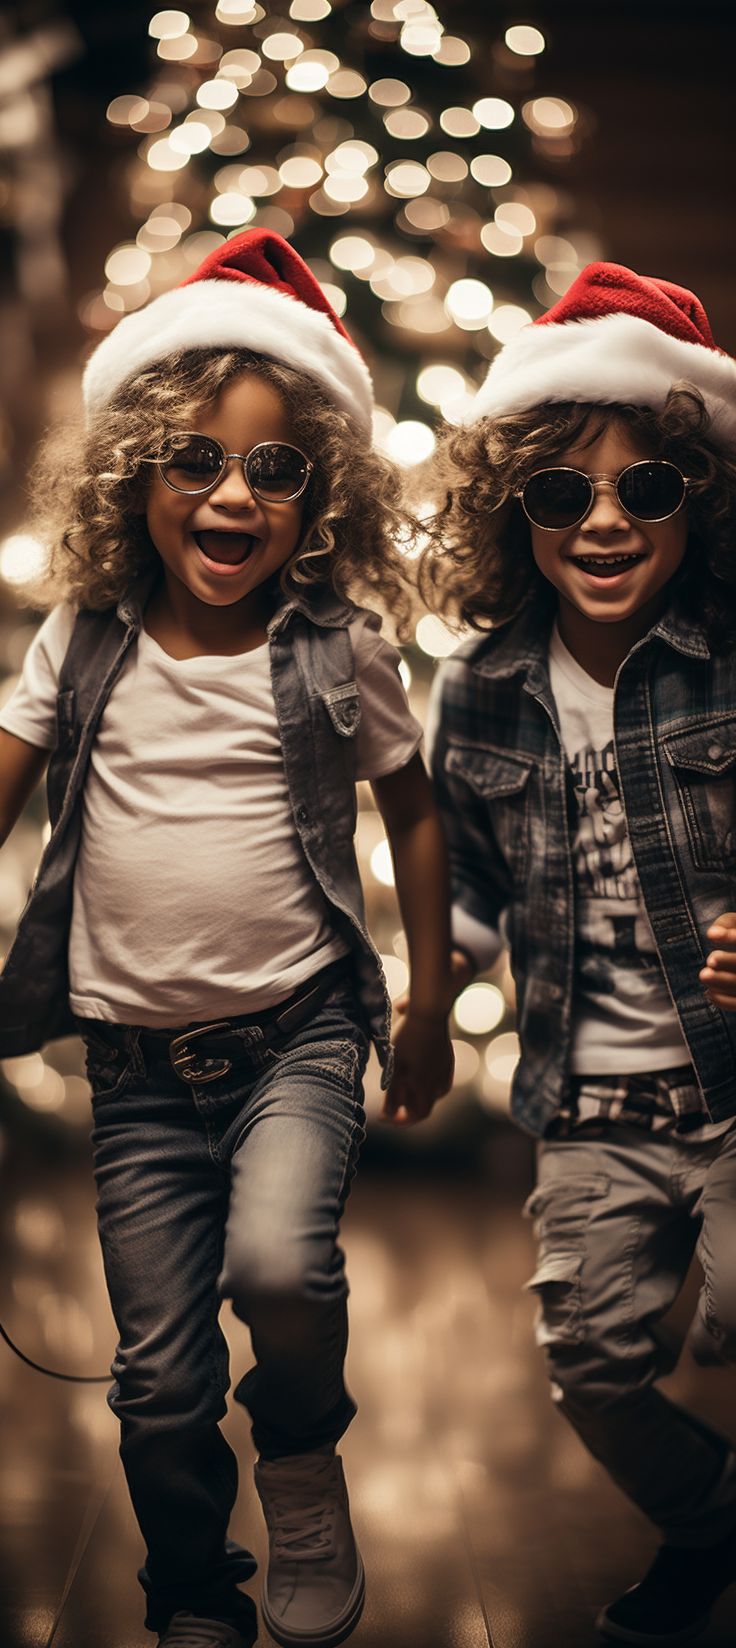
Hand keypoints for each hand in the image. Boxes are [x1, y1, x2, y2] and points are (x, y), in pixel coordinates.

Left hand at [381, 1008, 454, 1125]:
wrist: (428, 1013)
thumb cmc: (408, 1041)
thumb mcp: (395, 1069)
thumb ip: (393, 1095)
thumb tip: (388, 1116)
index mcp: (427, 1087)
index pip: (419, 1114)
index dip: (402, 1120)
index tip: (386, 1118)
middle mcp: (440, 1082)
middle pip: (426, 1104)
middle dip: (408, 1108)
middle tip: (391, 1105)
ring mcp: (446, 1069)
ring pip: (433, 1092)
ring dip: (417, 1096)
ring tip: (402, 1091)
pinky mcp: (447, 1057)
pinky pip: (438, 1078)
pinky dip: (425, 1082)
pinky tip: (416, 1074)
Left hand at [700, 913, 735, 1008]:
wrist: (735, 962)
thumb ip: (726, 923)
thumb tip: (712, 934)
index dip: (731, 937)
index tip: (711, 935)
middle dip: (729, 961)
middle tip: (709, 960)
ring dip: (723, 981)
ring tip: (703, 974)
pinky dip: (724, 1001)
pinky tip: (709, 992)